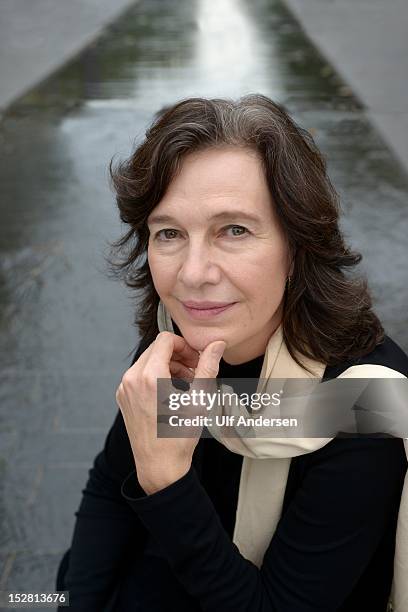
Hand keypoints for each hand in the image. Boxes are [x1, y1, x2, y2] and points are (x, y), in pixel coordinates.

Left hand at [115, 331, 226, 494]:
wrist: (160, 466)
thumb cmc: (179, 436)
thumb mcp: (199, 399)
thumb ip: (207, 367)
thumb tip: (216, 345)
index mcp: (149, 377)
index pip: (165, 340)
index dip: (185, 346)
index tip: (197, 361)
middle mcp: (131, 379)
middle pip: (156, 349)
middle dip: (178, 356)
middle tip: (195, 372)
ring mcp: (124, 389)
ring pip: (148, 361)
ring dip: (168, 365)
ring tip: (186, 384)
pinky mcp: (123, 398)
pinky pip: (140, 375)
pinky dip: (156, 376)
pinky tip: (171, 394)